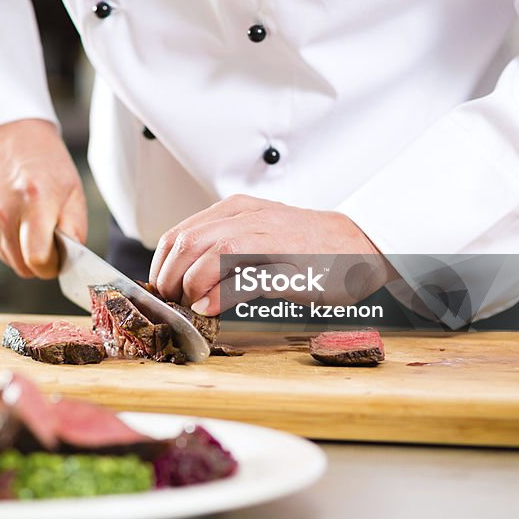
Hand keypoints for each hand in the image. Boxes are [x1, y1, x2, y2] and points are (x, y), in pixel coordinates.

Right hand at [0, 119, 86, 278]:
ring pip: (7, 259)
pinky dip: (6, 240)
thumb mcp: (72, 187)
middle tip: (48, 239)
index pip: (38, 260)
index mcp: (35, 201)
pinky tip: (13, 216)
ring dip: (22, 250)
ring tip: (30, 221)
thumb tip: (72, 259)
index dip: (52, 265)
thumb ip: (75, 227)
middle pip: (22, 266)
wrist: (4, 131)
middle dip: (38, 261)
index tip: (59, 257)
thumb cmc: (43, 159)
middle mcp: (4, 211)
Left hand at [149, 194, 394, 314]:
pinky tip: (210, 308)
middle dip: (170, 279)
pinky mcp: (287, 266)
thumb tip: (181, 278)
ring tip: (191, 305)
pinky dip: (219, 296)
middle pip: (187, 244)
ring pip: (209, 256)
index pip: (178, 234)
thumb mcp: (255, 234)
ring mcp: (268, 240)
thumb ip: (220, 248)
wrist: (357, 245)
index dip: (161, 266)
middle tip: (172, 302)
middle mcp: (248, 218)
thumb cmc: (304, 246)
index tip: (161, 289)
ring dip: (191, 286)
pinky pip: (243, 279)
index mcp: (236, 210)